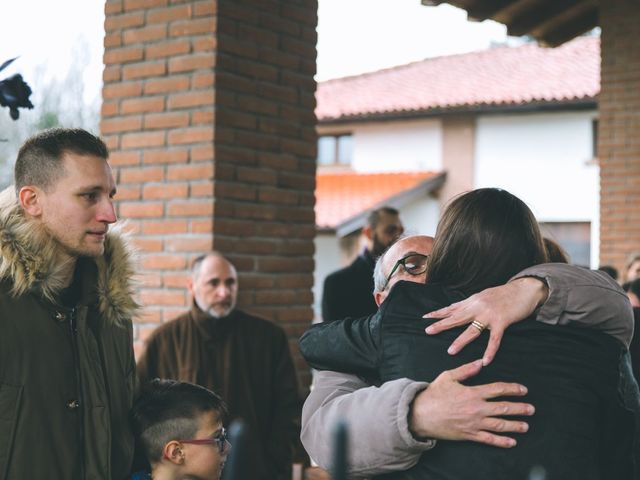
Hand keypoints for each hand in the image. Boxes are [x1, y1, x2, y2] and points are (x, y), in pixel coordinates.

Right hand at [409, 360, 533, 447]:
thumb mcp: (448, 376)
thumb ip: (466, 370)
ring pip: (500, 425)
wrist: (421, 414)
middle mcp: (477, 408)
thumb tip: (481, 362)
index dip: (513, 389)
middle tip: (531, 409)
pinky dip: (502, 441)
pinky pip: (489, 439)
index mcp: (473, 392)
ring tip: (526, 426)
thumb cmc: (434, 394)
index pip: (498, 389)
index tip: (523, 390)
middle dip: (520, 408)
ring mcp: (474, 423)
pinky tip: (512, 442)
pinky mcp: (469, 435)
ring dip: (515, 425)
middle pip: (504, 408)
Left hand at [423, 277, 548, 364]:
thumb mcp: (484, 295)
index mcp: (473, 301)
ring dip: (461, 341)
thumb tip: (458, 307)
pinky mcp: (502, 322)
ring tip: (450, 351)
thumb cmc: (505, 294)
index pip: (452, 308)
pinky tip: (486, 361)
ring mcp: (489, 315)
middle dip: (441, 324)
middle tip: (428, 331)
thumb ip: (472, 303)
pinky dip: (490, 351)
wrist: (525, 289)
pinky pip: (494, 339)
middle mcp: (478, 307)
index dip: (439, 313)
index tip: (425, 317)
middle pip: (456, 318)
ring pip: (472, 330)